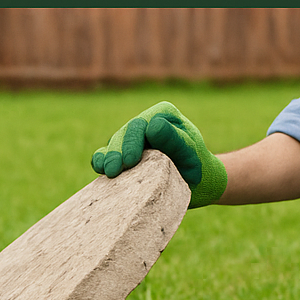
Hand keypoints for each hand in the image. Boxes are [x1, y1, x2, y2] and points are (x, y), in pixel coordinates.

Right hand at [91, 100, 227, 208]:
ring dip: (109, 157)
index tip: (131, 161)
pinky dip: (101, 159)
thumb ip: (174, 139)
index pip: (142, 124)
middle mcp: (147, 122)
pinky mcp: (124, 153)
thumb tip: (152, 127)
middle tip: (115, 170)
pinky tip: (100, 169)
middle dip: (118, 151)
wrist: (198, 183)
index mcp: (164, 115)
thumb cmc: (196, 166)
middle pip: (125, 133)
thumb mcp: (190, 153)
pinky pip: (106, 152)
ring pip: (115, 142)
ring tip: (109, 173)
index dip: (134, 142)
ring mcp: (134, 137)